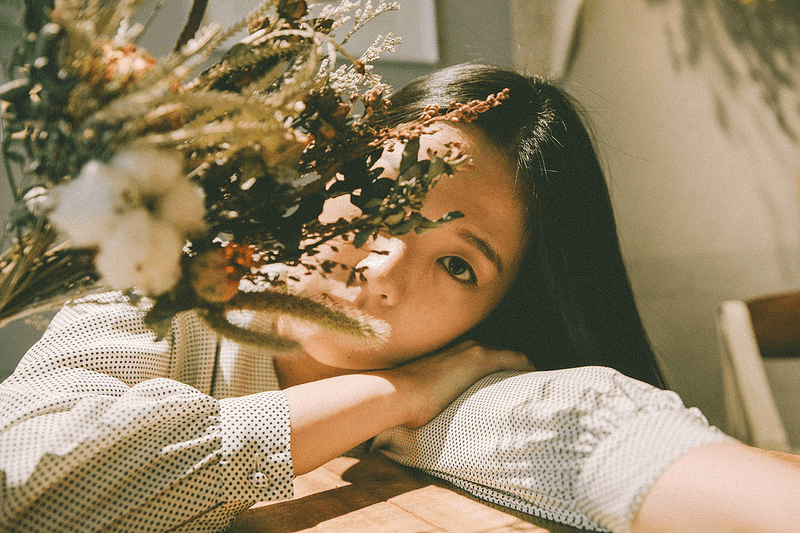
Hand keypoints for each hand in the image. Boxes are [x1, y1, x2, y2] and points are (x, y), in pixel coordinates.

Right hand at [284, 340, 531, 473]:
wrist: (392, 393)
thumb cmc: (396, 402)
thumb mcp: (411, 400)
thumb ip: (419, 405)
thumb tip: (406, 430)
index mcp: (446, 356)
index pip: (479, 357)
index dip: (494, 369)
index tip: (505, 385)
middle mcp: (460, 347)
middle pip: (497, 354)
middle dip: (511, 368)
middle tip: (525, 388)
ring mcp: (469, 351)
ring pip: (507, 356)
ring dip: (520, 369)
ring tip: (534, 387)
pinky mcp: (477, 359)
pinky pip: (514, 359)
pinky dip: (526, 366)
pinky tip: (537, 378)